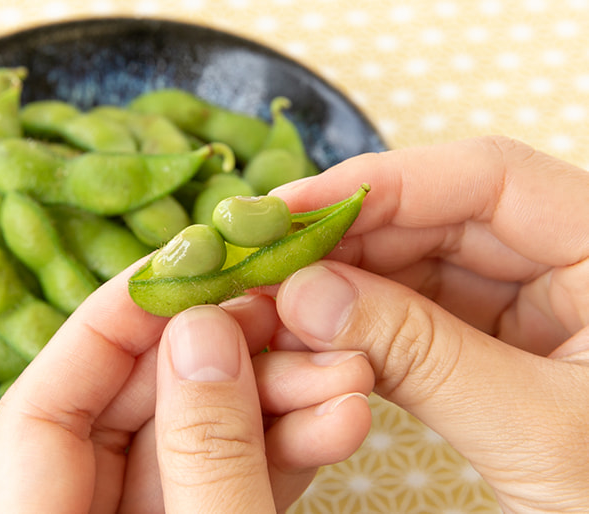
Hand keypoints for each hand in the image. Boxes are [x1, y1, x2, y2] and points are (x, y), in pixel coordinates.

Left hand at [0, 265, 372, 512]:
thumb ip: (205, 455)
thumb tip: (204, 331)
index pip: (46, 403)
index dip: (112, 322)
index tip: (188, 265)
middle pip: (139, 403)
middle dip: (228, 353)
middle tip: (298, 310)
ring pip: (202, 434)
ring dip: (279, 398)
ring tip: (351, 373)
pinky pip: (237, 475)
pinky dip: (288, 446)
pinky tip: (343, 417)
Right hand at [271, 136, 588, 511]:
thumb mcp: (535, 430)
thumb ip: (421, 355)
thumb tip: (306, 295)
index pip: (490, 178)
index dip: (383, 183)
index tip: (293, 209)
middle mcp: (570, 260)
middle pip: (443, 218)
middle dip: (349, 242)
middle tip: (269, 264)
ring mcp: (533, 303)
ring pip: (421, 267)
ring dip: (347, 288)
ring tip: (281, 308)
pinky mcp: (499, 346)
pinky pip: (420, 317)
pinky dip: (366, 329)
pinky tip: (317, 337)